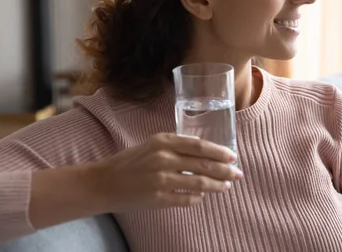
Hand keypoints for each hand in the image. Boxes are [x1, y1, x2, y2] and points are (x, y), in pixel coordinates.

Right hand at [88, 133, 242, 211]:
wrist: (104, 182)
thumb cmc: (130, 162)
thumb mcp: (153, 145)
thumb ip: (176, 146)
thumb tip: (206, 153)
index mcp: (164, 141)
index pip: (199, 146)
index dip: (219, 152)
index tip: (233, 157)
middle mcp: (164, 158)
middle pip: (203, 165)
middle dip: (225, 170)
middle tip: (238, 174)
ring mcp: (161, 180)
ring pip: (199, 184)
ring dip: (216, 186)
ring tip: (226, 186)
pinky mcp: (158, 199)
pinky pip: (186, 200)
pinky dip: (198, 199)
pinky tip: (203, 197)